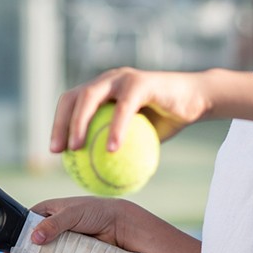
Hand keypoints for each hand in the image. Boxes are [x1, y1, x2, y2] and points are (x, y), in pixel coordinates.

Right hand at [3, 196, 130, 252]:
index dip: (16, 240)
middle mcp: (52, 227)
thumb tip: (35, 238)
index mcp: (48, 212)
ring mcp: (61, 242)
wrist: (120, 226)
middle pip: (31, 245)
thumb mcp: (73, 214)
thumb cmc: (97, 212)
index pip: (24, 226)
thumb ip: (54, 224)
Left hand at [51, 67, 214, 153]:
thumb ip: (115, 147)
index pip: (71, 103)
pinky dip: (116, 128)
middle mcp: (108, 80)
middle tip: (59, 151)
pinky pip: (123, 107)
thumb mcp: (137, 138)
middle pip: (73, 97)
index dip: (58, 124)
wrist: (196, 101)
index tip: (56, 152)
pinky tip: (111, 149)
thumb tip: (95, 175)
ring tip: (78, 148)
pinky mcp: (140, 82)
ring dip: (79, 122)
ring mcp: (122, 78)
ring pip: (90, 96)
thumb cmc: (166, 121)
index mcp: (102, 90)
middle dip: (60, 123)